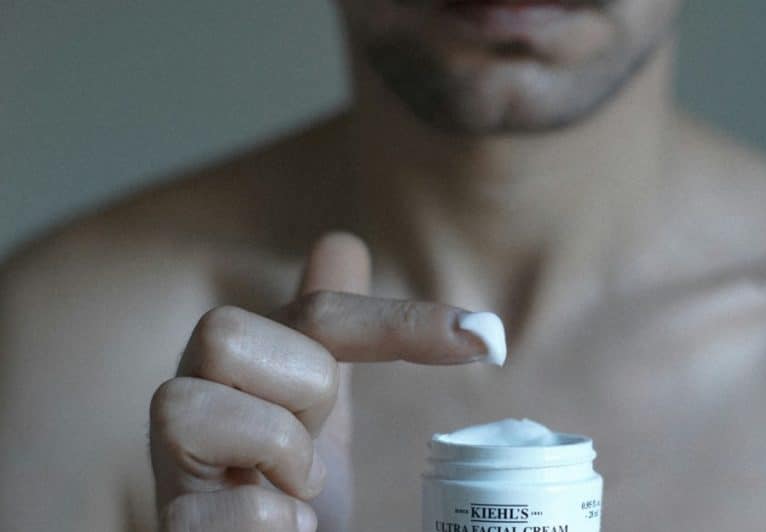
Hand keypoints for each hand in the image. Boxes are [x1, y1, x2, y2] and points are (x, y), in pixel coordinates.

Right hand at [149, 233, 492, 530]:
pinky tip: (290, 530)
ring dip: (276, 450)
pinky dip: (266, 521)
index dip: (398, 320)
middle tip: (323, 446)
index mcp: (240, 371)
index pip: (315, 313)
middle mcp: (193, 406)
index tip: (485, 339)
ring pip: (185, 403)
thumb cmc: (292, 497)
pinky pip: (205, 510)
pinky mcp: (175, 529)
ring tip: (301, 496)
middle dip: (302, 384)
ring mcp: (172, 471)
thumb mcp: (322, 412)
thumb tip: (340, 242)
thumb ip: (336, 339)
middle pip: (223, 330)